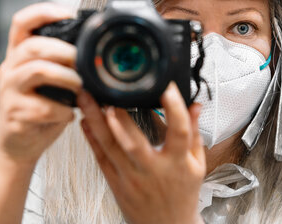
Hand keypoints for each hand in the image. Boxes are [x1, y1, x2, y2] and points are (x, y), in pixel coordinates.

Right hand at [0, 3, 81, 166]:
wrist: (17, 147)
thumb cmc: (36, 110)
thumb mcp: (43, 81)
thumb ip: (58, 62)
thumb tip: (89, 49)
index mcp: (17, 55)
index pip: (22, 22)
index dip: (44, 12)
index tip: (68, 15)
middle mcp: (9, 69)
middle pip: (32, 45)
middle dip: (63, 49)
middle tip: (81, 60)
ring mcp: (9, 92)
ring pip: (37, 71)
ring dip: (66, 77)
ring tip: (79, 86)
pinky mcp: (15, 114)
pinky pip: (44, 107)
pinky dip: (63, 111)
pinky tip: (69, 114)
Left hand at [77, 82, 205, 223]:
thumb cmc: (182, 194)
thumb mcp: (196, 164)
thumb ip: (194, 132)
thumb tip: (195, 105)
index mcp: (177, 164)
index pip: (179, 133)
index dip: (175, 109)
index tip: (166, 88)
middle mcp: (152, 170)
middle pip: (133, 142)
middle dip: (119, 116)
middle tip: (108, 91)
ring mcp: (131, 177)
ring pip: (110, 147)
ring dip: (96, 121)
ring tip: (86, 99)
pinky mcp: (116, 183)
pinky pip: (101, 158)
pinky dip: (91, 138)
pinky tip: (85, 121)